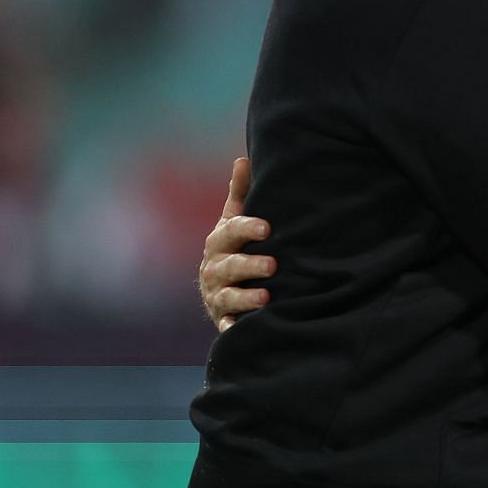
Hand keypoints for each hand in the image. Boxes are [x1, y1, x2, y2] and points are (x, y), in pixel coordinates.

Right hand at [198, 157, 275, 332]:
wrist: (220, 291)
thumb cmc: (234, 249)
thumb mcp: (234, 222)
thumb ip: (240, 194)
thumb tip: (243, 158)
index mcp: (219, 242)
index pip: (231, 232)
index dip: (247, 229)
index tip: (267, 228)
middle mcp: (214, 269)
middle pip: (230, 266)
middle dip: (249, 265)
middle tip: (273, 266)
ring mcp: (217, 296)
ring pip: (229, 297)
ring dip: (246, 298)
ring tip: (266, 298)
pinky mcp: (224, 320)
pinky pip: (227, 326)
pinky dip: (234, 328)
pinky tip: (243, 328)